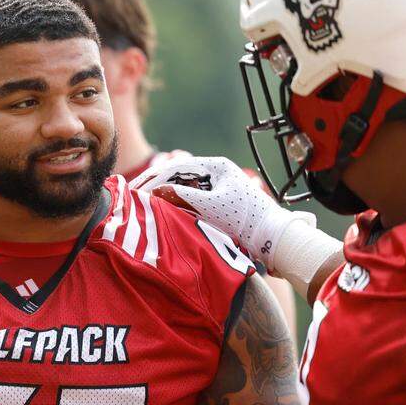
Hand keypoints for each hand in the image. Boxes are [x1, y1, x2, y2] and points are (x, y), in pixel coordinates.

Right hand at [131, 157, 308, 269]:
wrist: (272, 238)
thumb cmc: (244, 218)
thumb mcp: (209, 206)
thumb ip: (180, 196)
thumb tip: (154, 192)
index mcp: (216, 166)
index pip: (176, 167)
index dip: (152, 178)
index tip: (134, 190)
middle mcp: (216, 173)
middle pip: (178, 176)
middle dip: (155, 186)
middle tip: (133, 197)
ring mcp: (218, 188)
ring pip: (184, 188)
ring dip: (165, 196)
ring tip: (144, 206)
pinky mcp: (220, 204)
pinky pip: (192, 201)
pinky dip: (177, 205)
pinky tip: (164, 213)